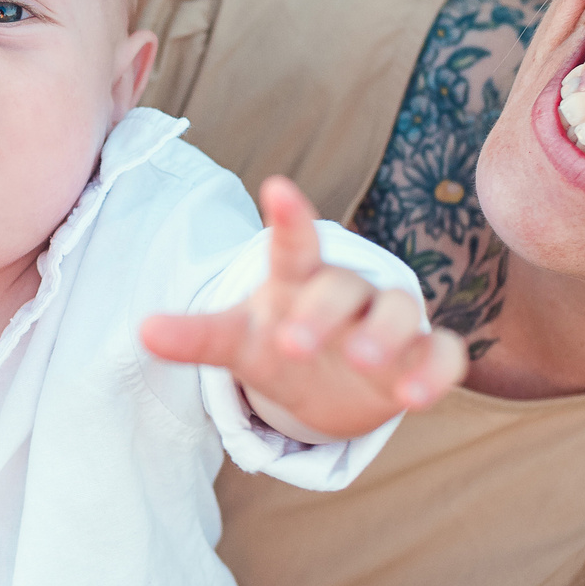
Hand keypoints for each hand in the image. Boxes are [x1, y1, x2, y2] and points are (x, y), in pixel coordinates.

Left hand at [140, 176, 466, 441]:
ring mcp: (390, 323)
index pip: (293, 244)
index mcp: (299, 280)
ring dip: (386, 334)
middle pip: (341, 287)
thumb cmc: (282, 344)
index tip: (275, 188)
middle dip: (320, 313)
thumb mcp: (239, 342)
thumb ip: (197, 336)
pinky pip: (442, 355)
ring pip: (399, 311)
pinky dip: (434, 372)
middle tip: (290, 343)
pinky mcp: (422, 357)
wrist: (332, 384)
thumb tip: (142, 331)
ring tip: (367, 361)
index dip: (288, 218)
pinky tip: (416, 398)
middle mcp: (349, 292)